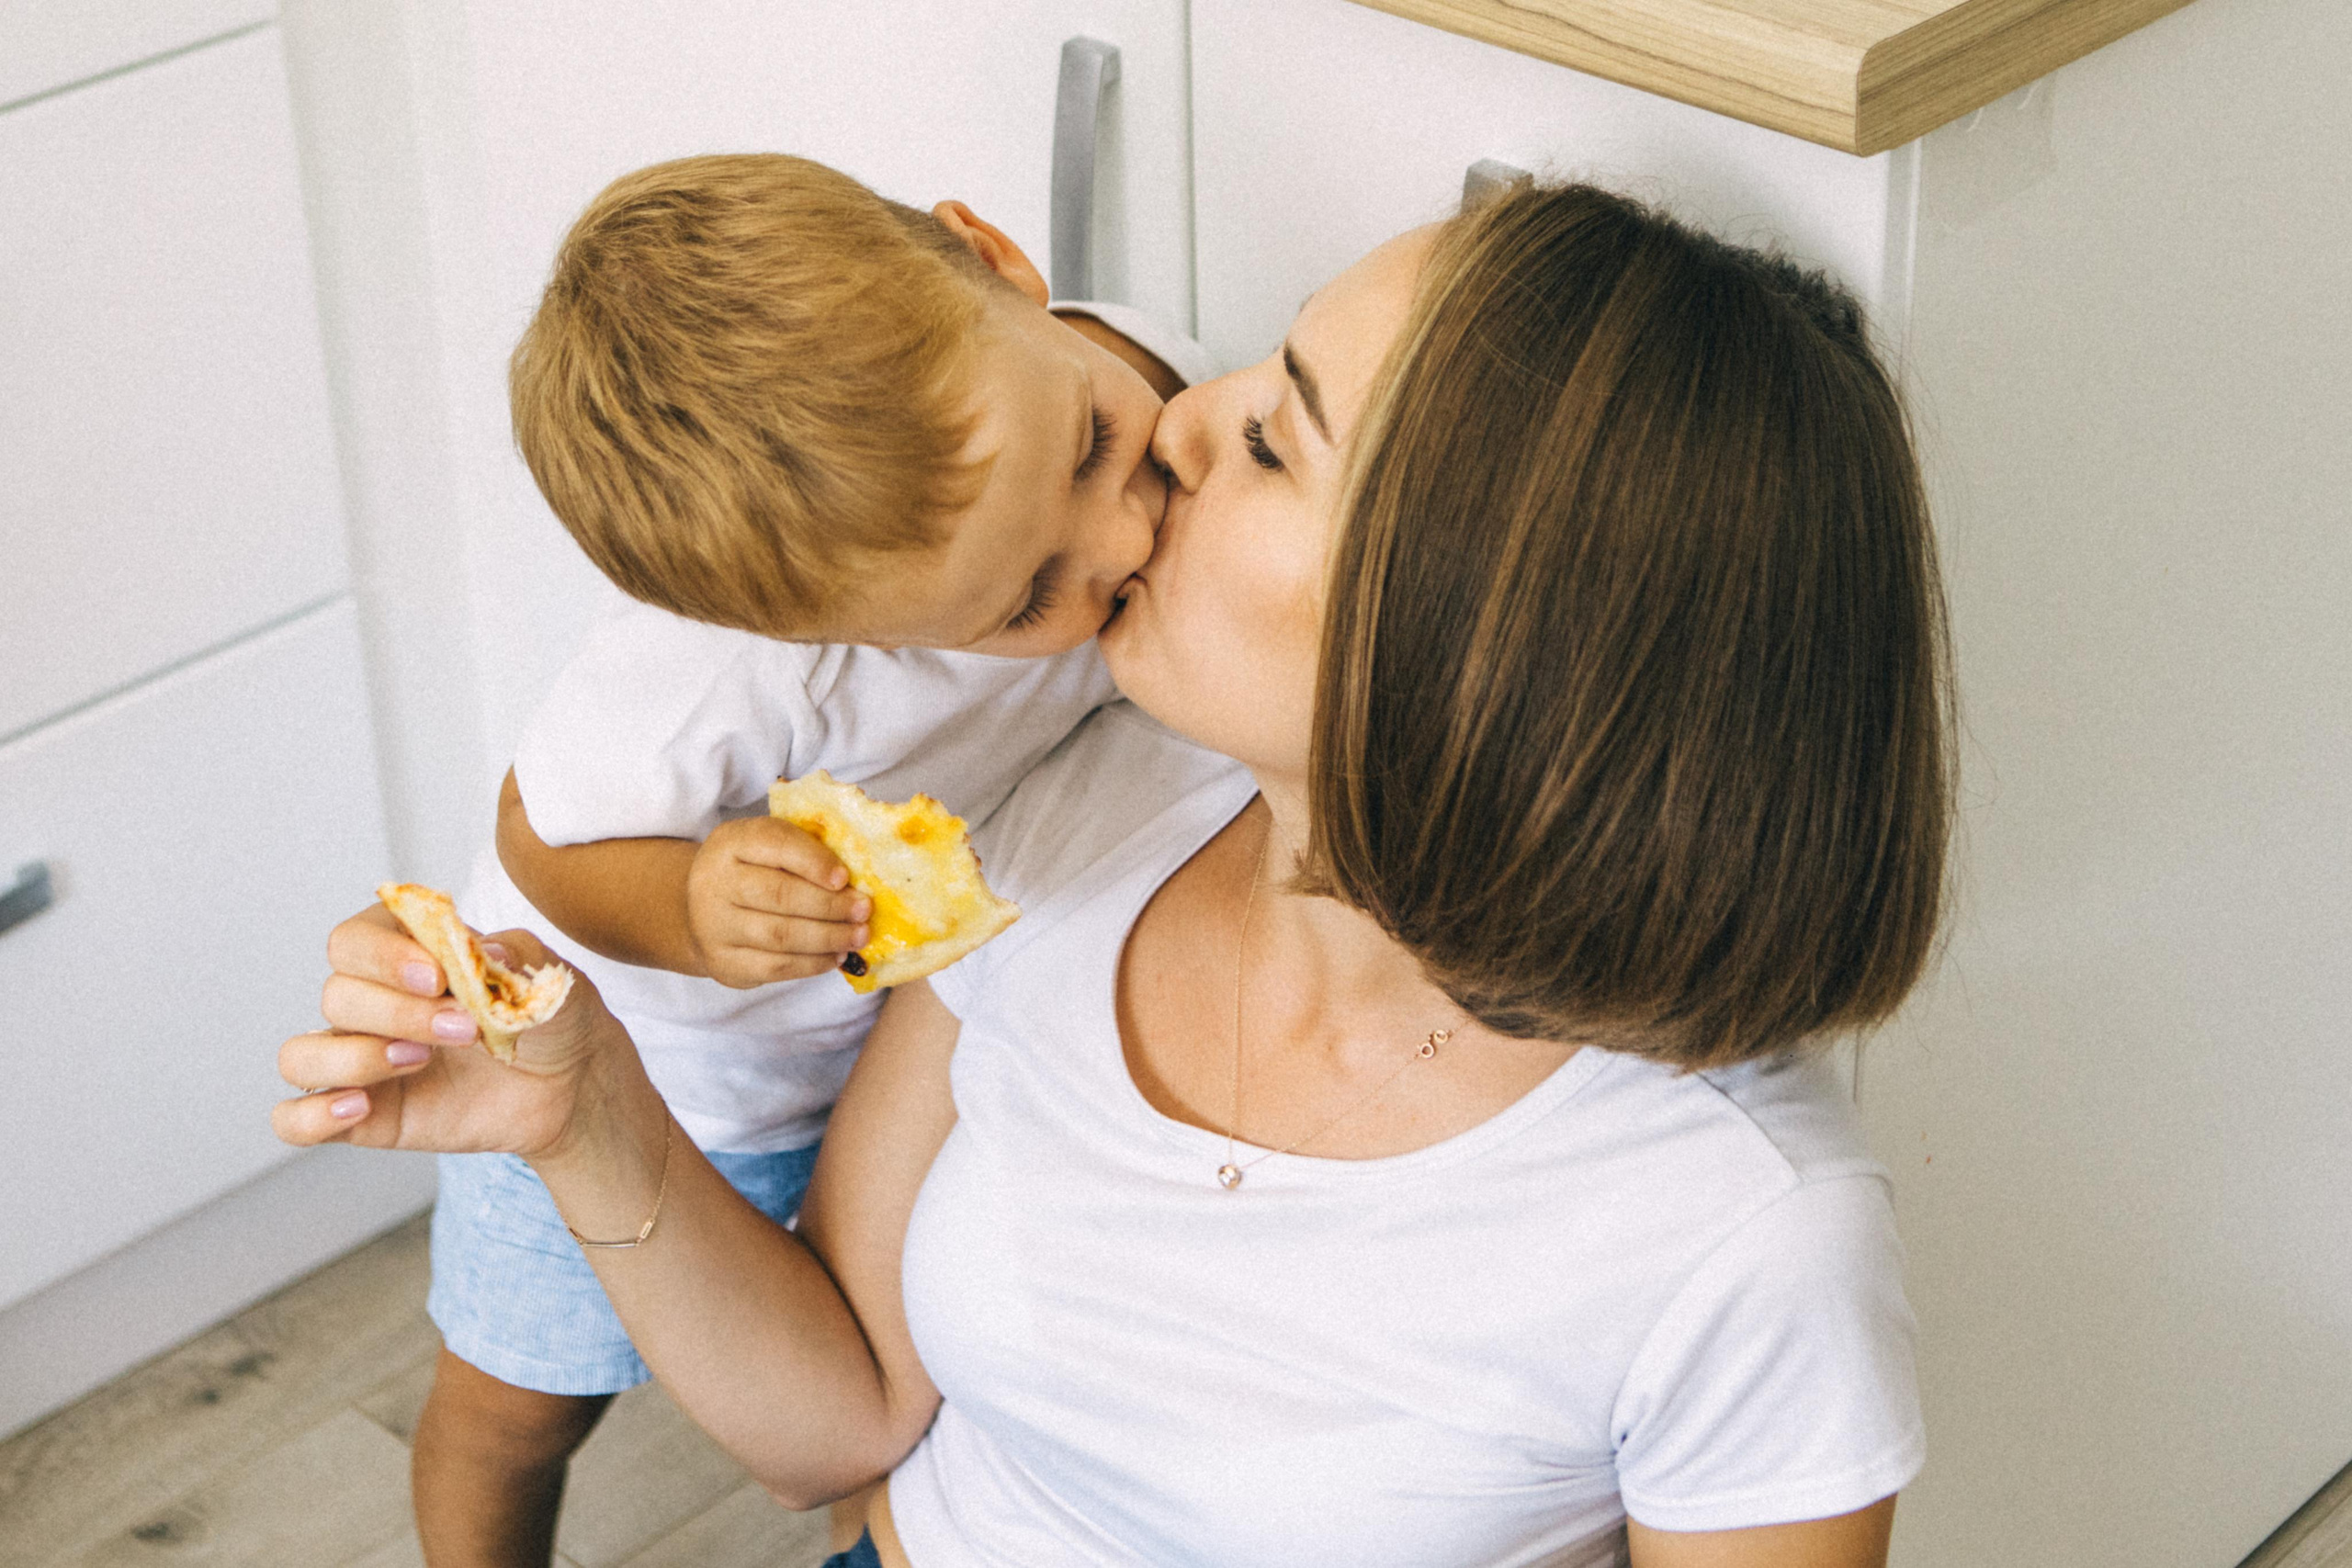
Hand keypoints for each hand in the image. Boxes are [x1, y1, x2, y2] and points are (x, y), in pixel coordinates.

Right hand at [272, 904, 625, 1158]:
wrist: (573, 1086)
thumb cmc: (550, 1019)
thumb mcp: (548, 977)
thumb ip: (515, 957)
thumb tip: (485, 952)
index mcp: (405, 956)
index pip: (353, 941)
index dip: (383, 956)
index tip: (438, 976)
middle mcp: (373, 1003)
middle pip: (336, 996)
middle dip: (398, 1013)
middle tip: (463, 1030)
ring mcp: (363, 1060)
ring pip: (302, 1056)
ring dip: (355, 1058)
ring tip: (419, 1062)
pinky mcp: (365, 1116)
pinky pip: (293, 1120)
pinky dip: (309, 1117)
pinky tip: (358, 1108)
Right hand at [684, 817, 870, 987]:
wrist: (704, 909)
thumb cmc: (754, 872)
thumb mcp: (770, 849)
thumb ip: (806, 852)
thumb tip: (857, 879)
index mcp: (731, 842)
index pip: (775, 844)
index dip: (813, 861)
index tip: (845, 877)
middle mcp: (714, 881)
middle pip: (779, 894)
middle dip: (830, 904)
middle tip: (863, 910)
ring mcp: (713, 925)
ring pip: (780, 935)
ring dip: (828, 937)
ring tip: (858, 936)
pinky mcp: (723, 962)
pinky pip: (775, 966)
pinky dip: (813, 964)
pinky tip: (836, 957)